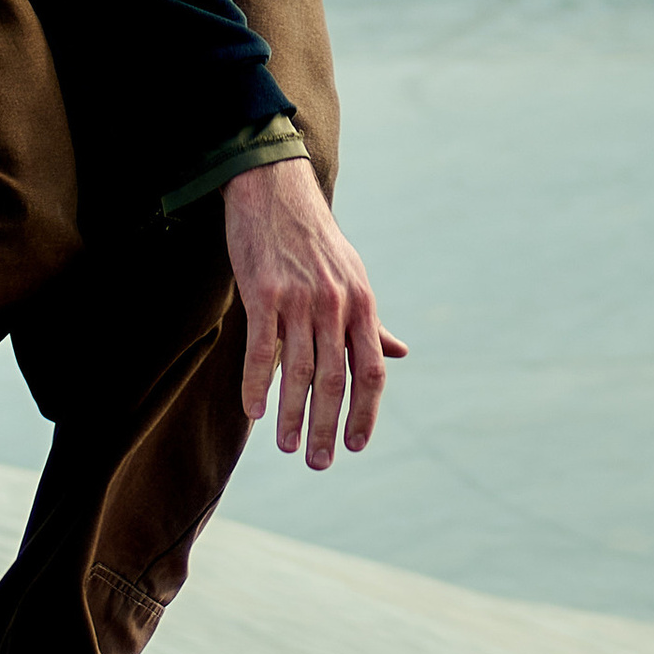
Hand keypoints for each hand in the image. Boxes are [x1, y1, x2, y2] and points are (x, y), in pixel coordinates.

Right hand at [225, 159, 405, 468]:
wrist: (275, 190)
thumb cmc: (315, 240)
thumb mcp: (353, 277)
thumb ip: (371, 322)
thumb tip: (401, 353)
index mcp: (362, 303)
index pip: (371, 370)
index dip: (366, 412)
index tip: (356, 445)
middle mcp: (336, 303)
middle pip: (336, 379)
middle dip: (327, 426)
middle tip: (319, 463)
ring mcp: (300, 298)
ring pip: (299, 370)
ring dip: (291, 414)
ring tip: (285, 445)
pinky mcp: (263, 292)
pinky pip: (262, 348)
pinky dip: (257, 384)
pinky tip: (253, 411)